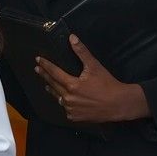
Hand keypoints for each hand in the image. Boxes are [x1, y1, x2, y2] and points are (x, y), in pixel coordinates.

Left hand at [35, 34, 150, 122]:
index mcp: (71, 85)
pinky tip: (64, 99)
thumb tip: (72, 37)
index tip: (38, 60)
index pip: (54, 73)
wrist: (118, 105)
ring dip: (53, 90)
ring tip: (47, 85)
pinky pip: (66, 108)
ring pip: (58, 97)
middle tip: (38, 69)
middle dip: (45, 76)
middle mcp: (68, 98)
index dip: (45, 66)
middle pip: (53, 85)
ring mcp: (70, 109)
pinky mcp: (75, 117)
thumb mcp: (94, 66)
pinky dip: (64, 102)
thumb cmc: (107, 84)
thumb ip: (82, 52)